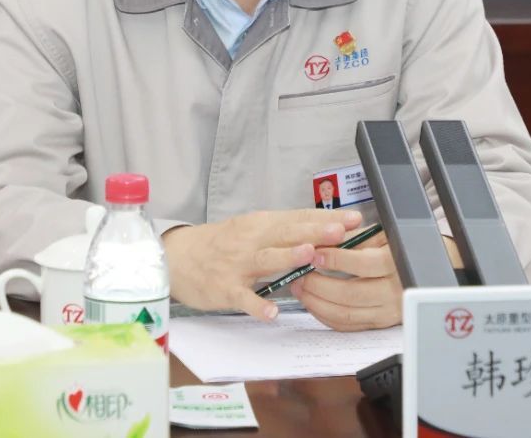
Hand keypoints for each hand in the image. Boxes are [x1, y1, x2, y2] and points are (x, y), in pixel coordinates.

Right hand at [162, 209, 362, 320]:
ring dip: (288, 256)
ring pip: (266, 259)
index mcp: (261, 224)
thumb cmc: (221, 244)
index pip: (298, 218)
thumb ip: (284, 232)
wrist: (177, 257)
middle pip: (286, 234)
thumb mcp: (252, 229)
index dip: (325, 218)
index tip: (354, 219)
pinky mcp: (224, 288)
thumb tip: (323, 229)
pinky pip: (242, 297)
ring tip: (310, 255)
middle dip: (314, 231)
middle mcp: (251, 240)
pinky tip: (272, 311)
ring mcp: (238, 264)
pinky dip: (256, 304)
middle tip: (341, 231)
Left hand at [289, 230, 403, 331]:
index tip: (314, 253)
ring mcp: (386, 311)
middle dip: (318, 285)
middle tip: (300, 274)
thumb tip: (322, 240)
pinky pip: (348, 325)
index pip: (362, 264)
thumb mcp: (382, 235)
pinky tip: (313, 303)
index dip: (335, 259)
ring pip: (345, 313)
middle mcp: (393, 291)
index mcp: (396, 264)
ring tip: (300, 288)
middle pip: (349, 293)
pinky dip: (325, 316)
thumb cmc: (398, 250)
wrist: (421, 273)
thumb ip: (354, 237)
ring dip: (316, 303)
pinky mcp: (378, 323)